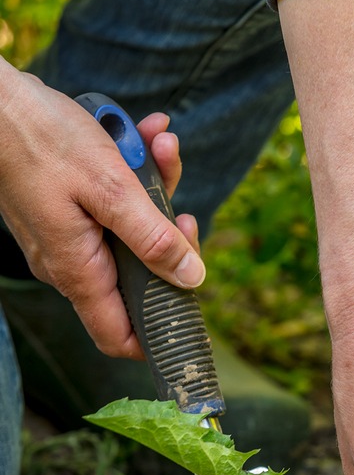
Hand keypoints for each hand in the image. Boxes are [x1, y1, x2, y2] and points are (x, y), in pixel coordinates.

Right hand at [0, 66, 202, 358]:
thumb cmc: (41, 139)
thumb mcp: (110, 187)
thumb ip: (153, 238)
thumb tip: (191, 277)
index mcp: (78, 271)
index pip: (120, 337)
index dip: (159, 331)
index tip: (191, 301)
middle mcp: (71, 265)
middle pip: (139, 279)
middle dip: (170, 242)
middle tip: (184, 212)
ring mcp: (69, 239)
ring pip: (131, 235)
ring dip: (155, 194)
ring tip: (161, 147)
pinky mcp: (69, 213)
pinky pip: (113, 208)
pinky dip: (133, 177)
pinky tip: (146, 137)